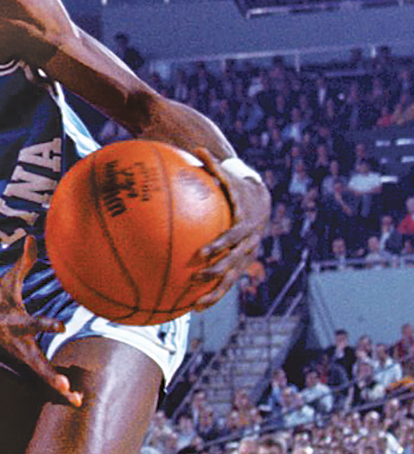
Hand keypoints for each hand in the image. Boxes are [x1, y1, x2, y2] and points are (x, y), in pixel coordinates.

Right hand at [0, 240, 81, 406]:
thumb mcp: (6, 279)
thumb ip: (23, 262)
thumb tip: (33, 237)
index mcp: (13, 322)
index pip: (32, 323)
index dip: (46, 324)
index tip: (62, 326)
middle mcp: (17, 341)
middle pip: (34, 361)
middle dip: (49, 374)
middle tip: (65, 387)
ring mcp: (19, 353)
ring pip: (39, 373)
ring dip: (57, 387)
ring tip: (77, 400)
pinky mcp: (23, 358)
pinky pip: (41, 375)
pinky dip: (57, 388)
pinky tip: (75, 399)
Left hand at [191, 150, 269, 309]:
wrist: (260, 198)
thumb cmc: (236, 184)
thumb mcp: (228, 176)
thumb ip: (213, 166)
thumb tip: (196, 147)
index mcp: (246, 223)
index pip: (233, 237)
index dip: (219, 246)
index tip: (201, 253)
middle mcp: (249, 243)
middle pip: (235, 263)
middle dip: (217, 272)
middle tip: (196, 277)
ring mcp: (246, 255)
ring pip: (233, 278)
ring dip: (216, 292)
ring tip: (196, 306)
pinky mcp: (240, 262)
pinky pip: (227, 279)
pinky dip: (213, 292)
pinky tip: (192, 304)